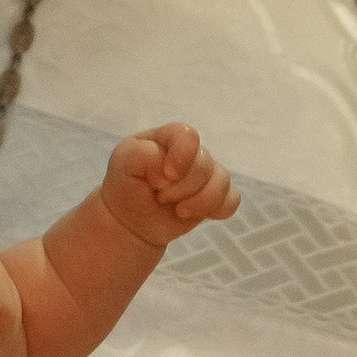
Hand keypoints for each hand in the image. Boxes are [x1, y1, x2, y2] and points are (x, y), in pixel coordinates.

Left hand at [101, 123, 238, 248]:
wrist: (130, 220)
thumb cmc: (126, 185)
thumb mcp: (124, 164)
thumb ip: (144, 155)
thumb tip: (170, 168)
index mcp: (168, 138)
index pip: (187, 136)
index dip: (181, 156)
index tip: (165, 176)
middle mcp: (192, 152)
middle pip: (204, 164)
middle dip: (180, 188)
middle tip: (160, 196)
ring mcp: (206, 174)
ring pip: (222, 181)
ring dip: (198, 202)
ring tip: (177, 210)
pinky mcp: (215, 197)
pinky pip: (232, 200)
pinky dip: (216, 210)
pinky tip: (194, 214)